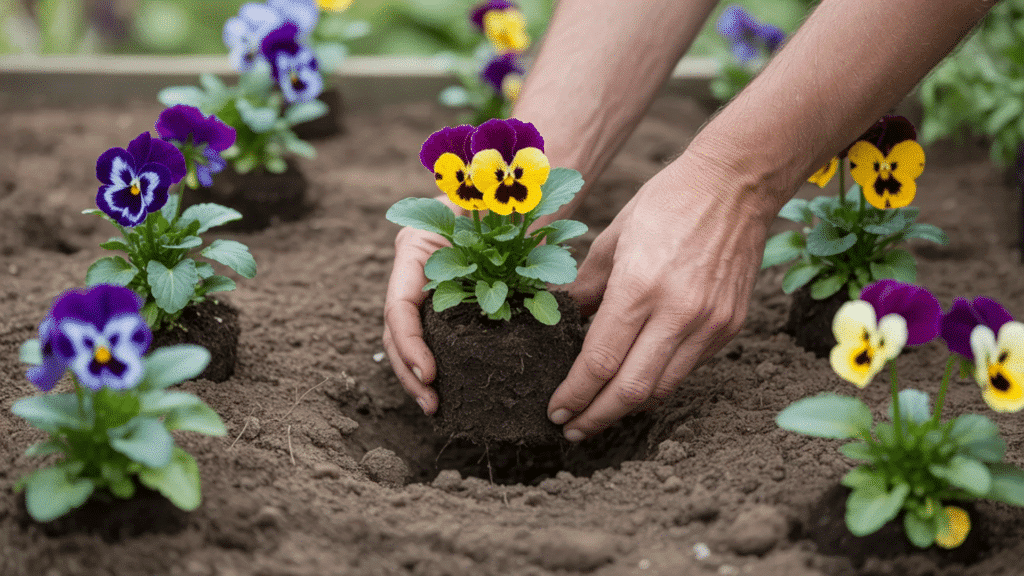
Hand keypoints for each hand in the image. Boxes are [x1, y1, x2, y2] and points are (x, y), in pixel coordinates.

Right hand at [383, 195, 578, 415]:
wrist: (516, 187)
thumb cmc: (507, 192)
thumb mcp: (500, 210)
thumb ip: (504, 238)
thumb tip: (539, 275)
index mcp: (416, 247)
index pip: (398, 305)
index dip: (409, 343)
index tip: (431, 372)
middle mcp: (414, 271)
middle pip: (396, 331)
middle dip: (410, 371)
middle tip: (432, 404)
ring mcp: (426, 288)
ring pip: (408, 340)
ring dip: (418, 377)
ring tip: (436, 407)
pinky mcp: (446, 304)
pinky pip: (434, 339)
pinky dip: (439, 367)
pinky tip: (449, 393)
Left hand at [548, 155, 773, 440]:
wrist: (736, 184)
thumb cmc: (667, 201)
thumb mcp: (613, 237)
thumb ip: (588, 286)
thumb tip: (566, 321)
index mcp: (640, 286)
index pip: (600, 361)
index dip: (575, 393)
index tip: (556, 409)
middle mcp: (678, 312)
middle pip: (631, 390)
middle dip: (596, 417)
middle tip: (571, 429)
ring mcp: (708, 323)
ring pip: (662, 389)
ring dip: (626, 409)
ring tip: (599, 414)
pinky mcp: (728, 326)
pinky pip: (686, 370)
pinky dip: (657, 384)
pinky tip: (636, 383)